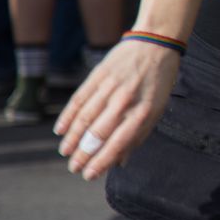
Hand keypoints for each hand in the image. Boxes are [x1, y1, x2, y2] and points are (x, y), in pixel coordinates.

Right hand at [54, 41, 182, 179]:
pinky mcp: (98, 75)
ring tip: (65, 152)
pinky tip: (61, 131)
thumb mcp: (156, 110)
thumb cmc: (158, 82)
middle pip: (97, 134)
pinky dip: (68, 117)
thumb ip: (138, 136)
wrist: (155, 44)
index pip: (117, 143)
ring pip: (84, 118)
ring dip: (72, 139)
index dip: (101, 162)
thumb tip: (120, 163)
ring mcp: (110, 88)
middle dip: (83, 155)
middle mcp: (125, 101)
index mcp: (143, 112)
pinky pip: (78, 100)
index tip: (89, 175)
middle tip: (73, 168)